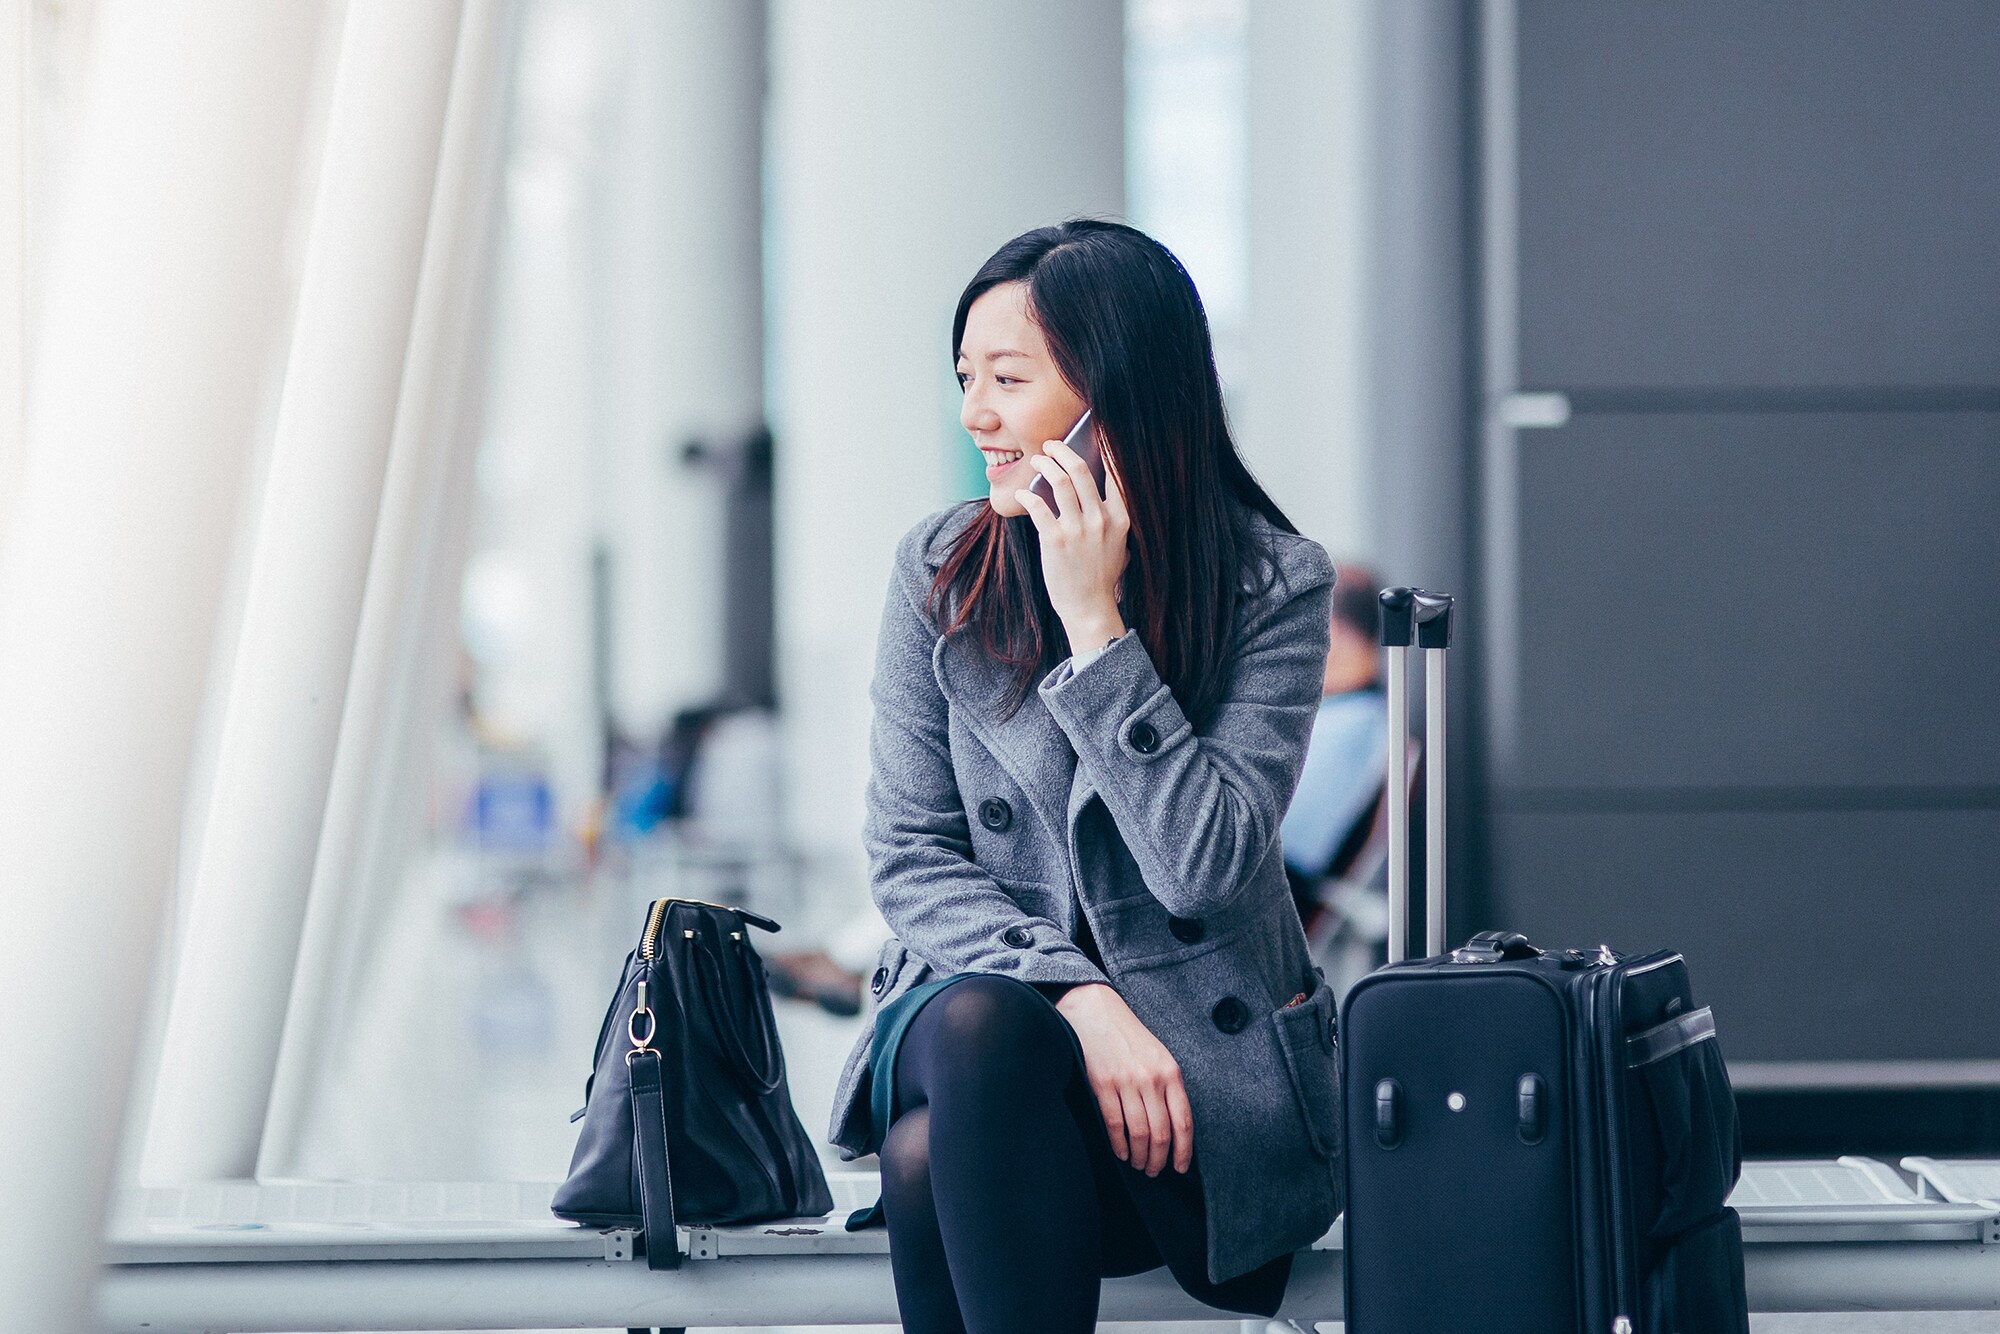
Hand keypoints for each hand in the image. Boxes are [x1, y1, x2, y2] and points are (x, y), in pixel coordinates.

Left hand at [1015, 436, 1129, 652]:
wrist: (1089, 607)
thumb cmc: (1101, 574)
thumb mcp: (1117, 542)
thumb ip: (1109, 515)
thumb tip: (1092, 483)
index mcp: (1120, 517)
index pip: (1115, 472)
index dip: (1104, 447)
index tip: (1093, 430)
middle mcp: (1101, 519)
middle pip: (1081, 469)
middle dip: (1062, 450)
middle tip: (1050, 444)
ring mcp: (1078, 529)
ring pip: (1059, 481)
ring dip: (1044, 465)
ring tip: (1036, 461)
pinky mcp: (1055, 540)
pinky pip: (1038, 505)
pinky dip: (1027, 494)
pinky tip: (1022, 492)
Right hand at [1053, 982, 1193, 1175]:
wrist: (1096, 1011)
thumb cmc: (1128, 1037)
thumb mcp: (1158, 1056)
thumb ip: (1167, 1086)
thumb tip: (1173, 1126)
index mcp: (1170, 1072)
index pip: (1183, 1121)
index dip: (1184, 1150)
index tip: (1180, 1168)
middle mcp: (1151, 1079)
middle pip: (1162, 1132)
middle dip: (1160, 1159)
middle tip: (1155, 1171)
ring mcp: (1126, 1082)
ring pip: (1139, 1133)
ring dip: (1140, 1156)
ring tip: (1139, 1165)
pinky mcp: (1103, 1084)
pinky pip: (1115, 1124)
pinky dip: (1119, 1145)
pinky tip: (1121, 1153)